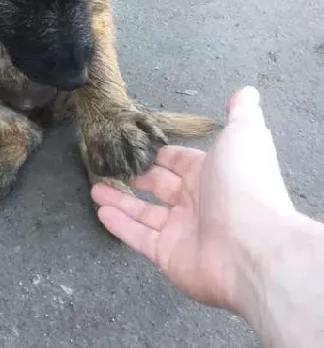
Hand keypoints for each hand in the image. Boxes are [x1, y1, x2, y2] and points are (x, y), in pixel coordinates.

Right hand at [91, 87, 295, 312]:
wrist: (252, 245)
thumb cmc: (244, 184)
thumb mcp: (244, 136)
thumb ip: (242, 113)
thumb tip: (246, 91)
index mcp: (211, 175)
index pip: (181, 162)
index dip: (161, 156)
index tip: (138, 148)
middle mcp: (197, 203)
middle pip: (159, 187)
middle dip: (137, 177)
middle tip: (112, 167)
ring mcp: (181, 231)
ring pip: (144, 213)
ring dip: (120, 200)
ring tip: (95, 189)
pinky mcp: (168, 256)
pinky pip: (138, 237)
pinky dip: (119, 225)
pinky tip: (101, 211)